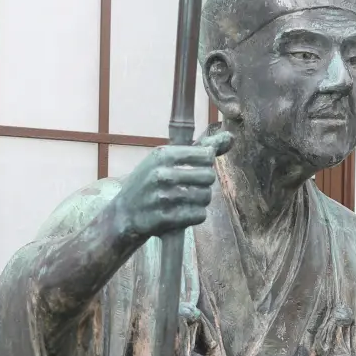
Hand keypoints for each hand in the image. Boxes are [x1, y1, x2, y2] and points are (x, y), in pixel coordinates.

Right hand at [109, 130, 233, 243]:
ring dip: (201, 201)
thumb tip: (231, 136)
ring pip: (205, 196)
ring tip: (187, 201)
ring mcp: (162, 197)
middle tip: (192, 187)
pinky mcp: (164, 218)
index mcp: (162, 155)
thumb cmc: (149, 182)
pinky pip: (198, 215)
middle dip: (205, 183)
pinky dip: (196, 215)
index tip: (194, 169)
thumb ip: (200, 148)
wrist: (124, 213)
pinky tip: (184, 213)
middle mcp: (161, 174)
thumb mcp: (166, 159)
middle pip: (208, 176)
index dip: (205, 164)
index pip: (205, 155)